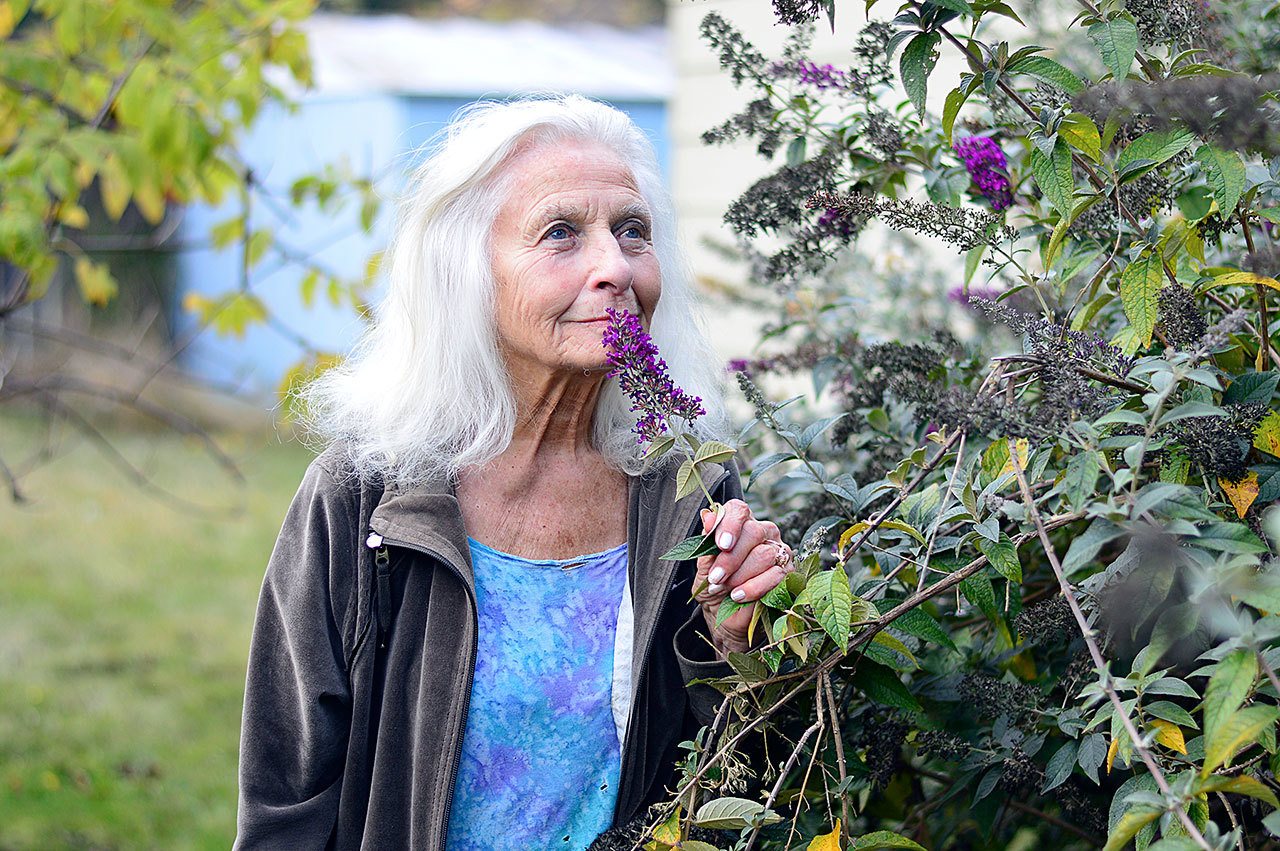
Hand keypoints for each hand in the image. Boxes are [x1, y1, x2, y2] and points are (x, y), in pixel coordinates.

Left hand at [691, 499, 793, 656]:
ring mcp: (779, 552)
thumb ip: (706, 543)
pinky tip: (738, 596)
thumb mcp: (703, 568)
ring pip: (764, 554)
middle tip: (716, 577)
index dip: (730, 523)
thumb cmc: (714, 587)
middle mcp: (763, 533)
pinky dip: (753, 588)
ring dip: (740, 575)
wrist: (724, 618)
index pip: (739, 510)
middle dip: (731, 558)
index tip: (721, 544)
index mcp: (740, 524)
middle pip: (753, 532)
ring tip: (725, 589)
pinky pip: (775, 575)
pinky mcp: (789, 573)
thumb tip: (707, 516)